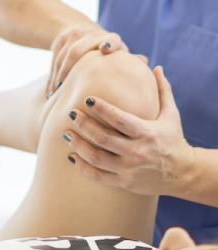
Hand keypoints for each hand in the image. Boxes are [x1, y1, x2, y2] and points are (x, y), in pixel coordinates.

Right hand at [48, 24, 133, 97]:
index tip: (104, 49)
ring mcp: (72, 36)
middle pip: (77, 50)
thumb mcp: (117, 54)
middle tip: (67, 88)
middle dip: (70, 70)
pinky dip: (51, 78)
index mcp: (110, 38)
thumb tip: (146, 64)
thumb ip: (129, 61)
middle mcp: (90, 34)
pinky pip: (53, 61)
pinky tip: (51, 93)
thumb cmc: (105, 49)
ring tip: (57, 95)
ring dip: (58, 77)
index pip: (111, 38)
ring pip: (62, 57)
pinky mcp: (59, 40)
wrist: (78, 29)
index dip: (109, 43)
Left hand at [64, 66, 194, 195]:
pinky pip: (97, 175)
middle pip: (104, 138)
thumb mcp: (171, 115)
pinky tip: (71, 156)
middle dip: (84, 125)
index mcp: (147, 133)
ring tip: (66, 134)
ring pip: (97, 158)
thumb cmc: (173, 139)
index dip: (102, 109)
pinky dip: (82, 167)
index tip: (87, 99)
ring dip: (78, 146)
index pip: (120, 120)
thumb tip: (156, 67)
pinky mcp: (123, 182)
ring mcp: (129, 169)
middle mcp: (137, 152)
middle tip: (71, 114)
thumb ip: (163, 91)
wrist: (183, 174)